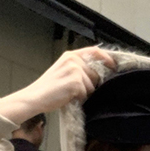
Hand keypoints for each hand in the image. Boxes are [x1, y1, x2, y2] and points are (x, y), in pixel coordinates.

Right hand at [0, 46, 115, 123]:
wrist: (35, 98)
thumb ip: (79, 68)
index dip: (107, 58)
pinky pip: (87, 93)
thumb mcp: (64, 72)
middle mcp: (73, 60)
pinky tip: (68, 97)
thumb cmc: (49, 89)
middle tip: (74, 90)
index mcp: (70, 55)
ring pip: (93, 85)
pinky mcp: (75, 81)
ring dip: (85, 93)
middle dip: (91, 85)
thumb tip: (100, 74)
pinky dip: (80, 98)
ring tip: (69, 94)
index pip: (95, 52)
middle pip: (96, 73)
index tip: (114, 66)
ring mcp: (75, 70)